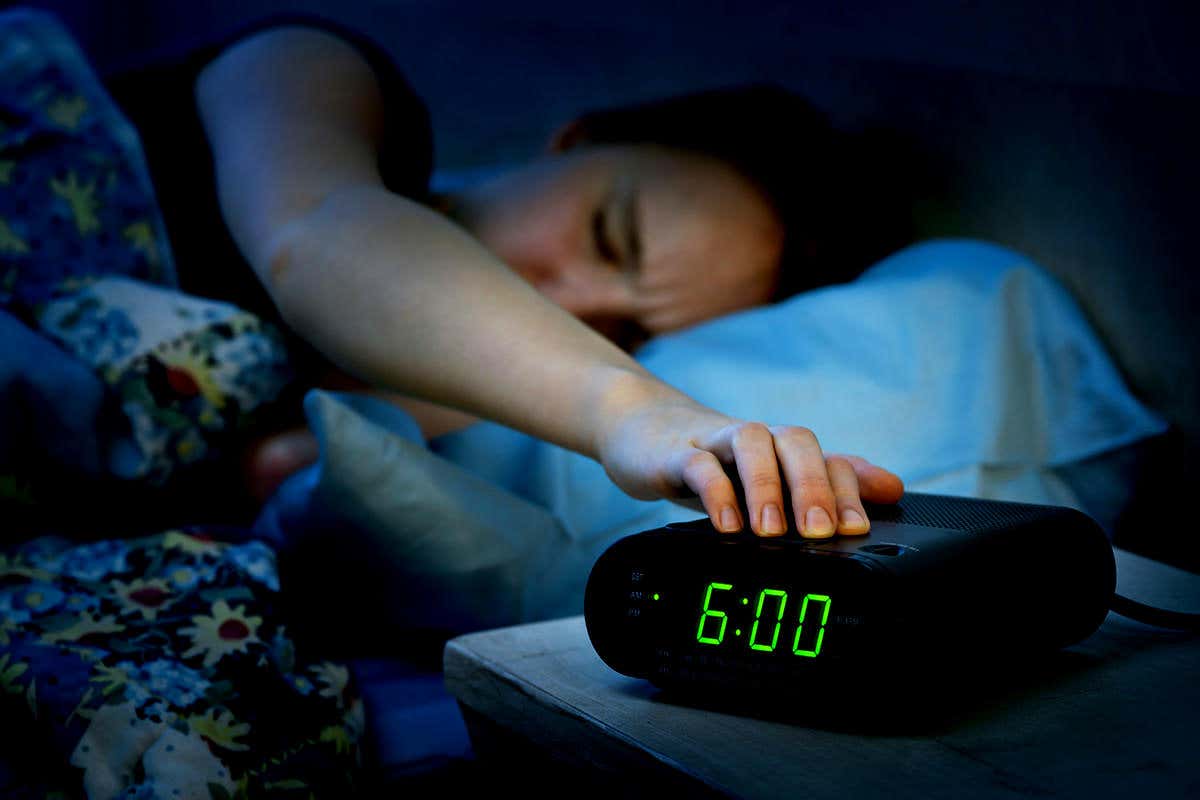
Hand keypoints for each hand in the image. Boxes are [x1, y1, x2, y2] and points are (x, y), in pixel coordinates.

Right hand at [597, 397, 903, 537]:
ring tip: (770, 531)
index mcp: (781, 450)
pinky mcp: (673, 453)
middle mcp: (755, 440)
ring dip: (766, 486)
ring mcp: (713, 441)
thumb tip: (893, 488)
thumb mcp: (770, 477)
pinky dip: (714, 493)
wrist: (640, 431)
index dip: (848, 490)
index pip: (827, 458)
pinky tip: (725, 525)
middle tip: (821, 532)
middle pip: (796, 442)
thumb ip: (826, 483)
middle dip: (813, 486)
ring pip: (750, 444)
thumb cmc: (711, 462)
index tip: (857, 529)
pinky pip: (697, 464)